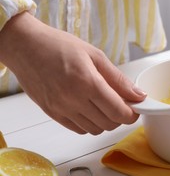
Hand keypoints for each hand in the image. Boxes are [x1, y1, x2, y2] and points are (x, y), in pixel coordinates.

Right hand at [0, 12, 145, 134]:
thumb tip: (138, 95)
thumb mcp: (95, 56)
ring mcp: (61, 109)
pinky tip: (89, 109)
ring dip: (105, 121)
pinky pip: (78, 129)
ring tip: (104, 105)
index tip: (136, 109)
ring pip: (95, 130)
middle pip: (109, 124)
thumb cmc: (59, 46)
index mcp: (88, 83)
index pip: (119, 112)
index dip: (132, 114)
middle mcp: (73, 100)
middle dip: (121, 117)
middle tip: (121, 104)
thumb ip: (119, 79)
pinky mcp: (52, 114)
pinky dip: (89, 124)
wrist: (24, 46)